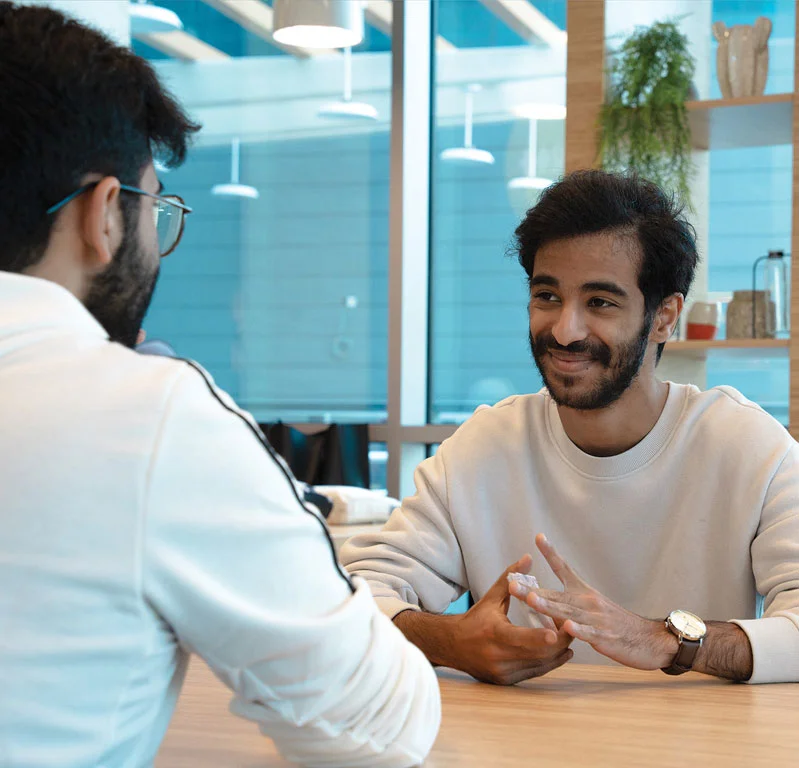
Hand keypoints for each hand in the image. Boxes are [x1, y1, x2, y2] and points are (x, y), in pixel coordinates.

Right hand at [454, 554, 573, 684]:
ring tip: (570, 638)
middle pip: (536, 653)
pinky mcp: (506, 681)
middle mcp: (497, 656)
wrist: (452, 645)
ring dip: (557, 653)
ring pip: (539, 665)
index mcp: (493, 633)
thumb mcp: (491, 597)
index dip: (539, 637)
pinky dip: (549, 663)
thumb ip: (510, 578)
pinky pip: (534, 673)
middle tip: (572, 627)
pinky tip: (561, 653)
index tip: (556, 633)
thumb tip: (528, 558)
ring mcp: (502, 671)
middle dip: (558, 642)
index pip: (519, 637)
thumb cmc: (475, 619)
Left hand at [512, 534, 677, 670]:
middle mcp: (588, 601)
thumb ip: (566, 603)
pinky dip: (578, 630)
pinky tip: (565, 628)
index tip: (538, 536)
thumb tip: (540, 600)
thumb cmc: (616, 624)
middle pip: (556, 594)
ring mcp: (596, 619)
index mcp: (583, 592)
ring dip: (548, 606)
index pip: (564, 568)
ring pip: (568, 612)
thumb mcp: (591, 608)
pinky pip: (589, 634)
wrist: (649, 640)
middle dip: (532, 589)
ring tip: (531, 599)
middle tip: (511, 582)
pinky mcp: (605, 637)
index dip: (550, 553)